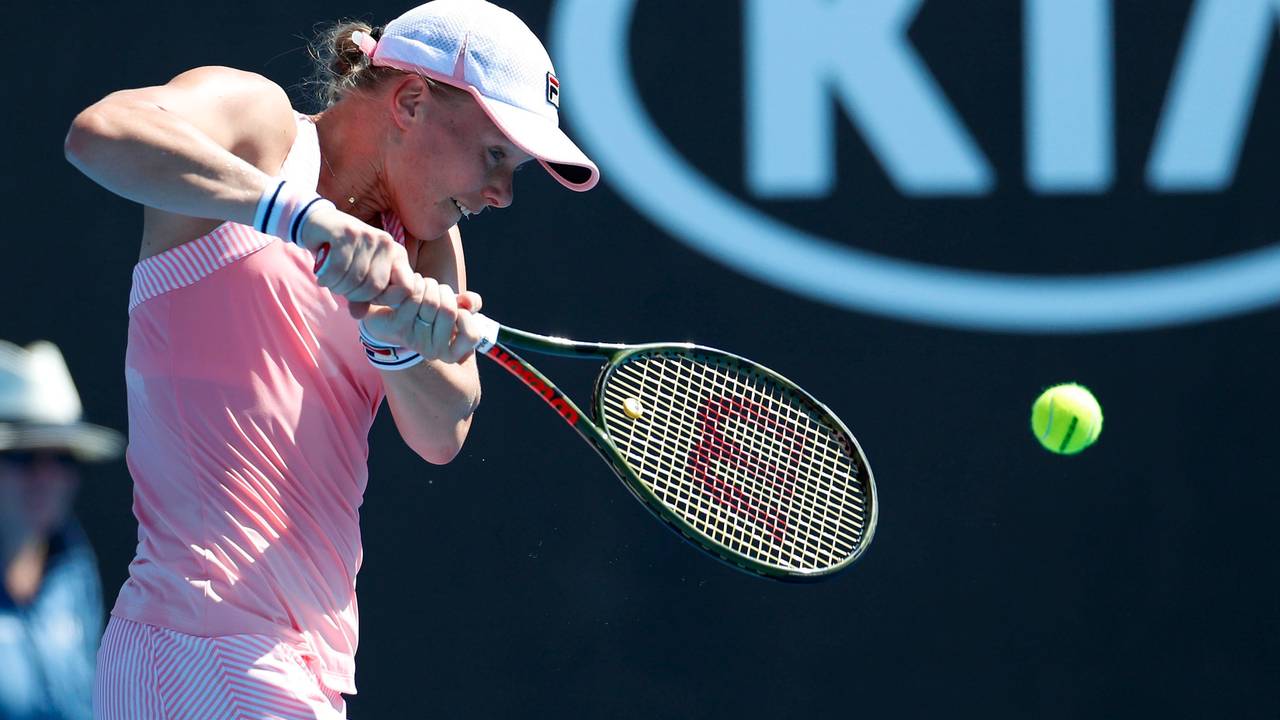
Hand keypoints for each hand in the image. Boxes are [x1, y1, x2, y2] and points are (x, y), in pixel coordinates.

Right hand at [298, 205, 417, 317]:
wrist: (318, 225)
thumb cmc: (341, 255)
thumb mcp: (357, 278)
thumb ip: (362, 298)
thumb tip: (359, 316)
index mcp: (397, 256)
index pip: (406, 288)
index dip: (385, 300)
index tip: (368, 296)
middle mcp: (388, 244)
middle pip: (376, 287)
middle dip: (354, 295)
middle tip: (341, 288)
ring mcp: (369, 237)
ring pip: (356, 279)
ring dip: (337, 286)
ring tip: (330, 281)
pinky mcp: (348, 233)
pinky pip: (339, 269)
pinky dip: (327, 278)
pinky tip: (322, 276)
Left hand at [361, 278, 485, 363]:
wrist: (388, 316)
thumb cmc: (425, 311)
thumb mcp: (454, 308)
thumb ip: (471, 304)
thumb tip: (468, 302)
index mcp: (450, 353)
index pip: (471, 335)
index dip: (465, 313)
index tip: (454, 306)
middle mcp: (433, 352)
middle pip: (449, 311)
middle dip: (444, 291)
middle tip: (434, 289)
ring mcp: (415, 342)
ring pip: (432, 302)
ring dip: (429, 284)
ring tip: (422, 285)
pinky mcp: (397, 328)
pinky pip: (415, 297)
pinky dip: (416, 283)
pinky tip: (411, 284)